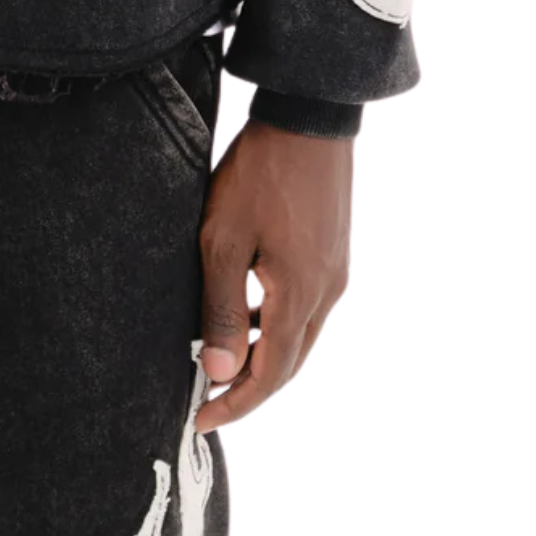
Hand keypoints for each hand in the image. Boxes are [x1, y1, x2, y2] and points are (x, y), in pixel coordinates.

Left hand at [195, 119, 351, 430]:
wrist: (308, 117)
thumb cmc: (260, 173)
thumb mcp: (224, 239)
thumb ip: (222, 308)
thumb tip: (218, 372)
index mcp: (301, 296)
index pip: (270, 374)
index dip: (236, 402)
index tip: (200, 418)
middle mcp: (327, 292)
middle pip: (290, 363)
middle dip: (249, 388)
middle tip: (208, 401)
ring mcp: (335, 272)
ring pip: (299, 336)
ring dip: (263, 356)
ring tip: (220, 362)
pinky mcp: (333, 252)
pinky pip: (305, 307)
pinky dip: (276, 324)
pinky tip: (247, 311)